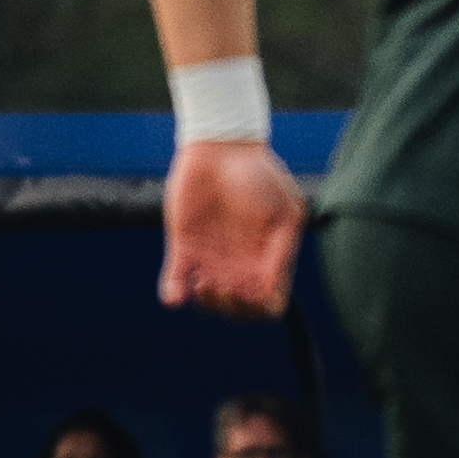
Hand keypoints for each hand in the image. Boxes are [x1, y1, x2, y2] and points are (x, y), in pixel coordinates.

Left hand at [160, 135, 304, 315]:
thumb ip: (281, 250)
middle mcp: (240, 265)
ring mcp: (211, 258)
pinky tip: (178, 293)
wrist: (221, 147)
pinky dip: (173, 295)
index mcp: (267, 260)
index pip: (268, 303)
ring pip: (207, 303)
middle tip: (226, 284)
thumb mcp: (285, 210)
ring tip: (205, 279)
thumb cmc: (260, 174)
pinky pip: (175, 283)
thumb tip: (271, 288)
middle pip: (237, 310)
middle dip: (232, 307)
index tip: (254, 289)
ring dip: (206, 302)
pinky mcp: (183, 247)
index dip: (261, 307)